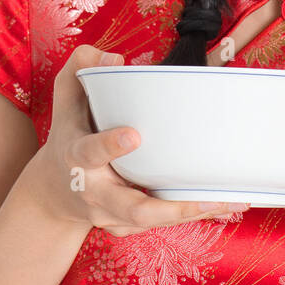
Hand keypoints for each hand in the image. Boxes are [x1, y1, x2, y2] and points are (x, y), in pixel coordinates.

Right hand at [22, 44, 249, 236]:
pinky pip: (161, 223)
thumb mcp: (66, 98)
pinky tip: (224, 205)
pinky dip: (192, 215)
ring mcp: (111, 215)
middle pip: (131, 208)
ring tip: (231, 202)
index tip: (134, 136)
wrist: (53, 192)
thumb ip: (81, 67)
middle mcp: (94, 192)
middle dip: (171, 208)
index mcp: (77, 157)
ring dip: (193, 213)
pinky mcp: (126, 225)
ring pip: (153, 221)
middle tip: (208, 198)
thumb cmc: (68, 136)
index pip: (90, 151)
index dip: (110, 146)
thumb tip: (115, 59)